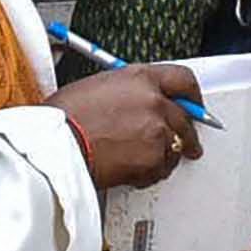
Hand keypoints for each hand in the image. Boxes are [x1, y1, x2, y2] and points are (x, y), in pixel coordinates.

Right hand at [57, 64, 206, 187]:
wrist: (54, 148)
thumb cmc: (63, 120)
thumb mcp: (96, 88)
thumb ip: (129, 93)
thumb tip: (141, 102)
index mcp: (140, 78)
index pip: (183, 80)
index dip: (193, 96)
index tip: (196, 106)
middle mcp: (154, 101)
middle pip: (186, 118)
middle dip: (186, 133)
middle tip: (186, 145)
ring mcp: (157, 130)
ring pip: (176, 146)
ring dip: (163, 155)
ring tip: (139, 161)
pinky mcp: (154, 157)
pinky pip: (162, 168)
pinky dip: (150, 172)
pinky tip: (129, 170)